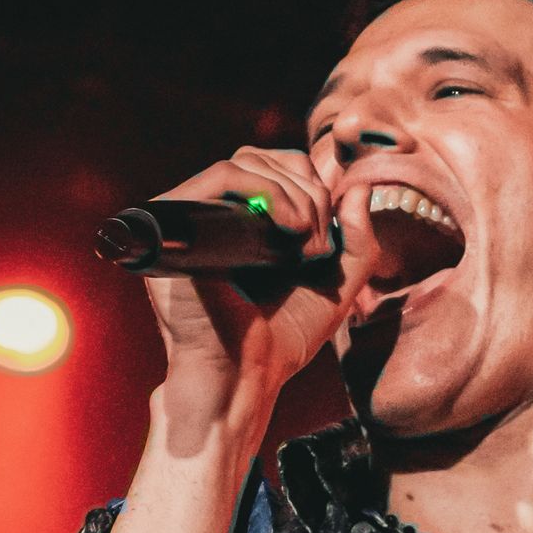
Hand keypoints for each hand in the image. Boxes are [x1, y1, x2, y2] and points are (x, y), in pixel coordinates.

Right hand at [141, 146, 374, 435]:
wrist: (245, 376)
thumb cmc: (282, 341)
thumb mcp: (336, 288)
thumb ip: (356, 241)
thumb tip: (358, 187)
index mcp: (242, 224)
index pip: (274, 167)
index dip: (311, 184)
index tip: (328, 233)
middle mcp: (213, 216)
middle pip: (260, 157)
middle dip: (306, 189)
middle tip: (319, 242)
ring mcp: (191, 217)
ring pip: (244, 162)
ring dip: (291, 193)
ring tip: (305, 242)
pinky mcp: (174, 222)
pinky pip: (221, 177)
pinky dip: (263, 189)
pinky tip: (288, 228)